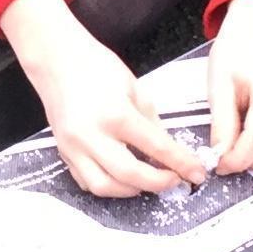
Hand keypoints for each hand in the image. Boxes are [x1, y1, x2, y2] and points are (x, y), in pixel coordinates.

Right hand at [0, 0, 204, 200]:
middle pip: (131, 175)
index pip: (156, 147)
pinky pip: (85, 181)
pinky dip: (107, 185)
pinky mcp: (63, 152)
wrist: (56, 61)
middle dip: (159, 183)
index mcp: (116, 114)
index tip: (196, 172)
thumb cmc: (94, 66)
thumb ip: (152, 122)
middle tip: (175, 180)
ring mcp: (73, 147)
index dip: (181, 164)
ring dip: (131, 190)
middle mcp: (92, 135)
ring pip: (104, 187)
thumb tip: (168, 149)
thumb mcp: (134, 88)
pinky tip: (120, 178)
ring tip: (147, 181)